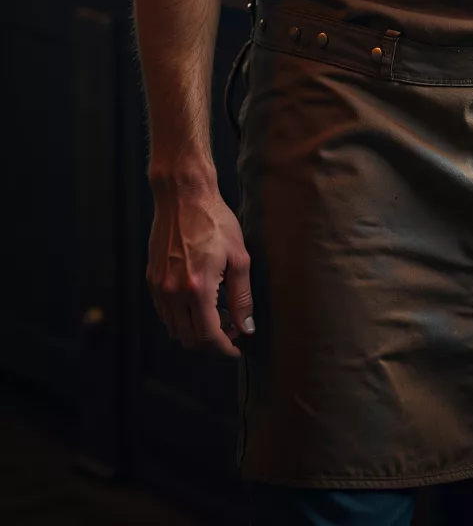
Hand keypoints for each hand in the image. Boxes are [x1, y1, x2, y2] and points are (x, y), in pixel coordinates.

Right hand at [147, 180, 253, 358]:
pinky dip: (180, 317)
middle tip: (231, 327)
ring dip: (195, 330)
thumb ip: (242, 296)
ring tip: (217, 314)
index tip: (236, 349)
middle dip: (212, 340)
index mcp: (197, 288)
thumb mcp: (239, 257)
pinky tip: (198, 302)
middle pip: (190, 338)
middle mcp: (173, 292)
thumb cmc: (214, 221)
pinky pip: (164, 312)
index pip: (208, 336)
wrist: (183, 197)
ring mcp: (159, 287)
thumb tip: (247, 326)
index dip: (224, 348)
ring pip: (175, 329)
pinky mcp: (151, 279)